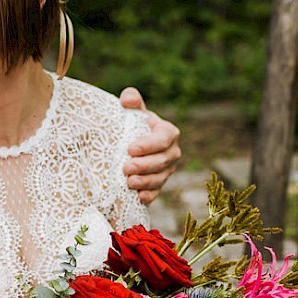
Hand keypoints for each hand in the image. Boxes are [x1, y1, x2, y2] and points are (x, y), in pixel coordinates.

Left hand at [119, 87, 181, 204]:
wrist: (130, 145)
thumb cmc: (133, 124)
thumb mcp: (133, 111)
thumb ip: (132, 100)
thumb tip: (127, 100)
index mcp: (167, 132)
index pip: (163, 139)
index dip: (149, 145)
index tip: (131, 148)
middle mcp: (171, 152)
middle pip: (162, 161)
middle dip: (144, 165)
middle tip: (126, 167)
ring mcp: (166, 170)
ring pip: (160, 178)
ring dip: (145, 182)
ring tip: (129, 182)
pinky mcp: (159, 185)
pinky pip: (157, 192)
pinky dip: (148, 196)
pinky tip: (138, 197)